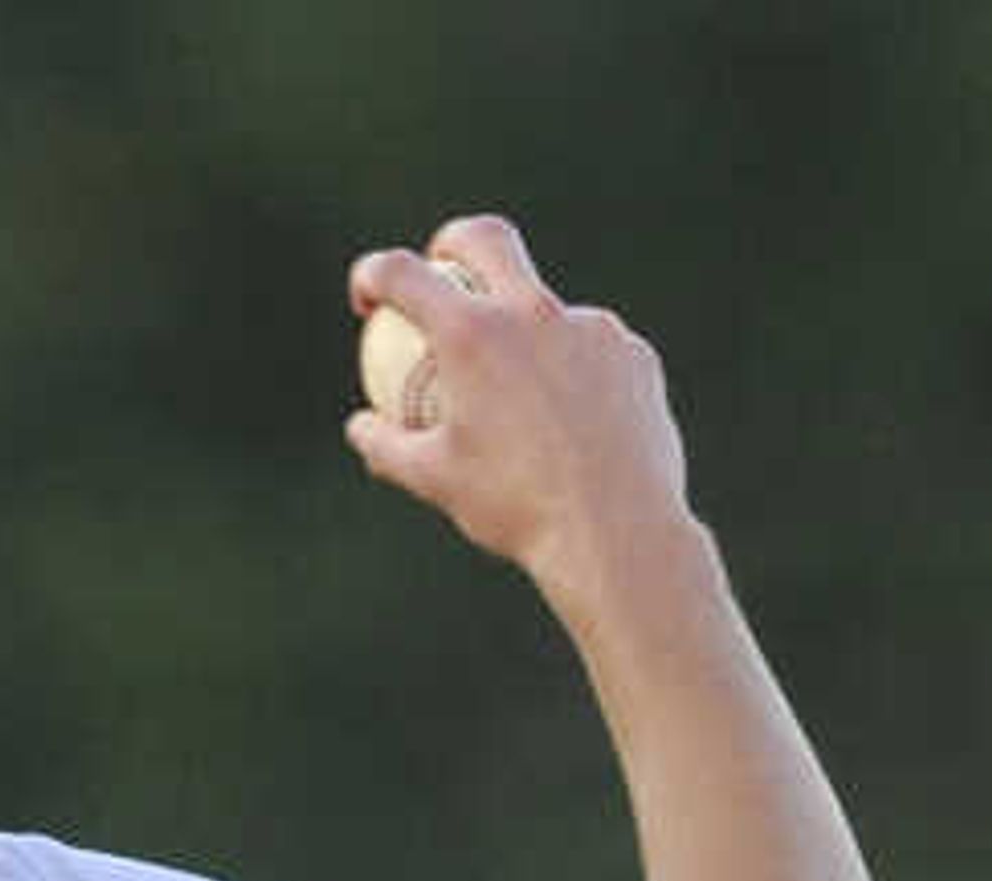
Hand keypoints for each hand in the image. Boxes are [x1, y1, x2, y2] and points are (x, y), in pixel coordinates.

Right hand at [345, 217, 697, 615]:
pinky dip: (568, 377)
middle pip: (485, 238)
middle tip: (441, 269)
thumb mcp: (435, 482)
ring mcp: (590, 326)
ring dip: (521, 339)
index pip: (406, 276)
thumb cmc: (514, 509)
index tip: (368, 296)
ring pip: (544, 312)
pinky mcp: (630, 351)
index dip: (374, 275)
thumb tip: (362, 425)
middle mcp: (533, 313)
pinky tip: (571, 429)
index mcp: (473, 336)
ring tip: (520, 412)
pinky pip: (588, 352)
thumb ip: (388, 446)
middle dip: (451, 242)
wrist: (614, 531)